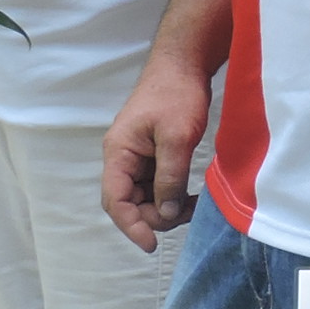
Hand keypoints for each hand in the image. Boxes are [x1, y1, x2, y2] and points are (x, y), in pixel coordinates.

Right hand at [103, 49, 215, 251]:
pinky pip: (156, 185)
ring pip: (143, 197)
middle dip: (153, 217)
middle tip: (186, 215)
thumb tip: (164, 215)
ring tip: (194, 206)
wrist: (184, 63)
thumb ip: (169, 178)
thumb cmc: (176, 93)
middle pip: (128, 203)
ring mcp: (137, 156)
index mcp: (118, 152)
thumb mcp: (177, 138)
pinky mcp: (152, 154)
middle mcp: (122, 157)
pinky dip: (171, 195)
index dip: (131, 226)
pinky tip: (191, 197)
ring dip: (165, 208)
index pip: (115, 200)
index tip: (152, 245)